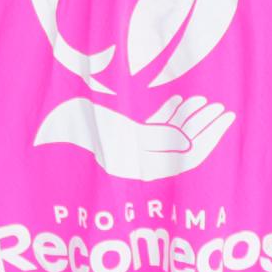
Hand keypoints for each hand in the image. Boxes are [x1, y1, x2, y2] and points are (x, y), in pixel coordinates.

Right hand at [32, 93, 235, 177]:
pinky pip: (151, 129)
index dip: (208, 137)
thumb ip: (157, 140)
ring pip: (169, 139)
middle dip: (204, 129)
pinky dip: (166, 116)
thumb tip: (189, 145)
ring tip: (208, 103)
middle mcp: (138, 164)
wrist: (46, 119)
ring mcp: (129, 150)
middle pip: (183, 151)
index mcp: (140, 170)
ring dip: (189, 120)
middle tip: (224, 110)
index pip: (187, 158)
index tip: (225, 116)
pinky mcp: (119, 136)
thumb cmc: (82, 126)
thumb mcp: (122, 135)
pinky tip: (179, 100)